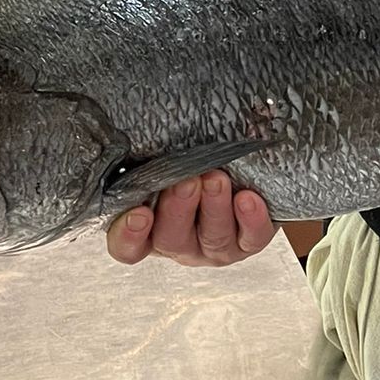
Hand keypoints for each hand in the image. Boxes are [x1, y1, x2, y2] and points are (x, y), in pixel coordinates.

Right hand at [106, 170, 275, 267]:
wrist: (242, 168)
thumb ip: (148, 153)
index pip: (128, 245)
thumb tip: (138, 132)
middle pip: (171, 238)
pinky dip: (251, 220)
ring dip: (213, 207)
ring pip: (212, 238)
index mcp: (149, 227)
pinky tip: (247, 199)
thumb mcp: (165, 157)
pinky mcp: (248, 242)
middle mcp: (180, 242)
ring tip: (216, 178)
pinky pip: (251, 237)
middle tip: (186, 180)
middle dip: (178, 208)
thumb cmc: (191, 160)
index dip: (128, 235)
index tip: (139, 213)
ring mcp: (213, 246)